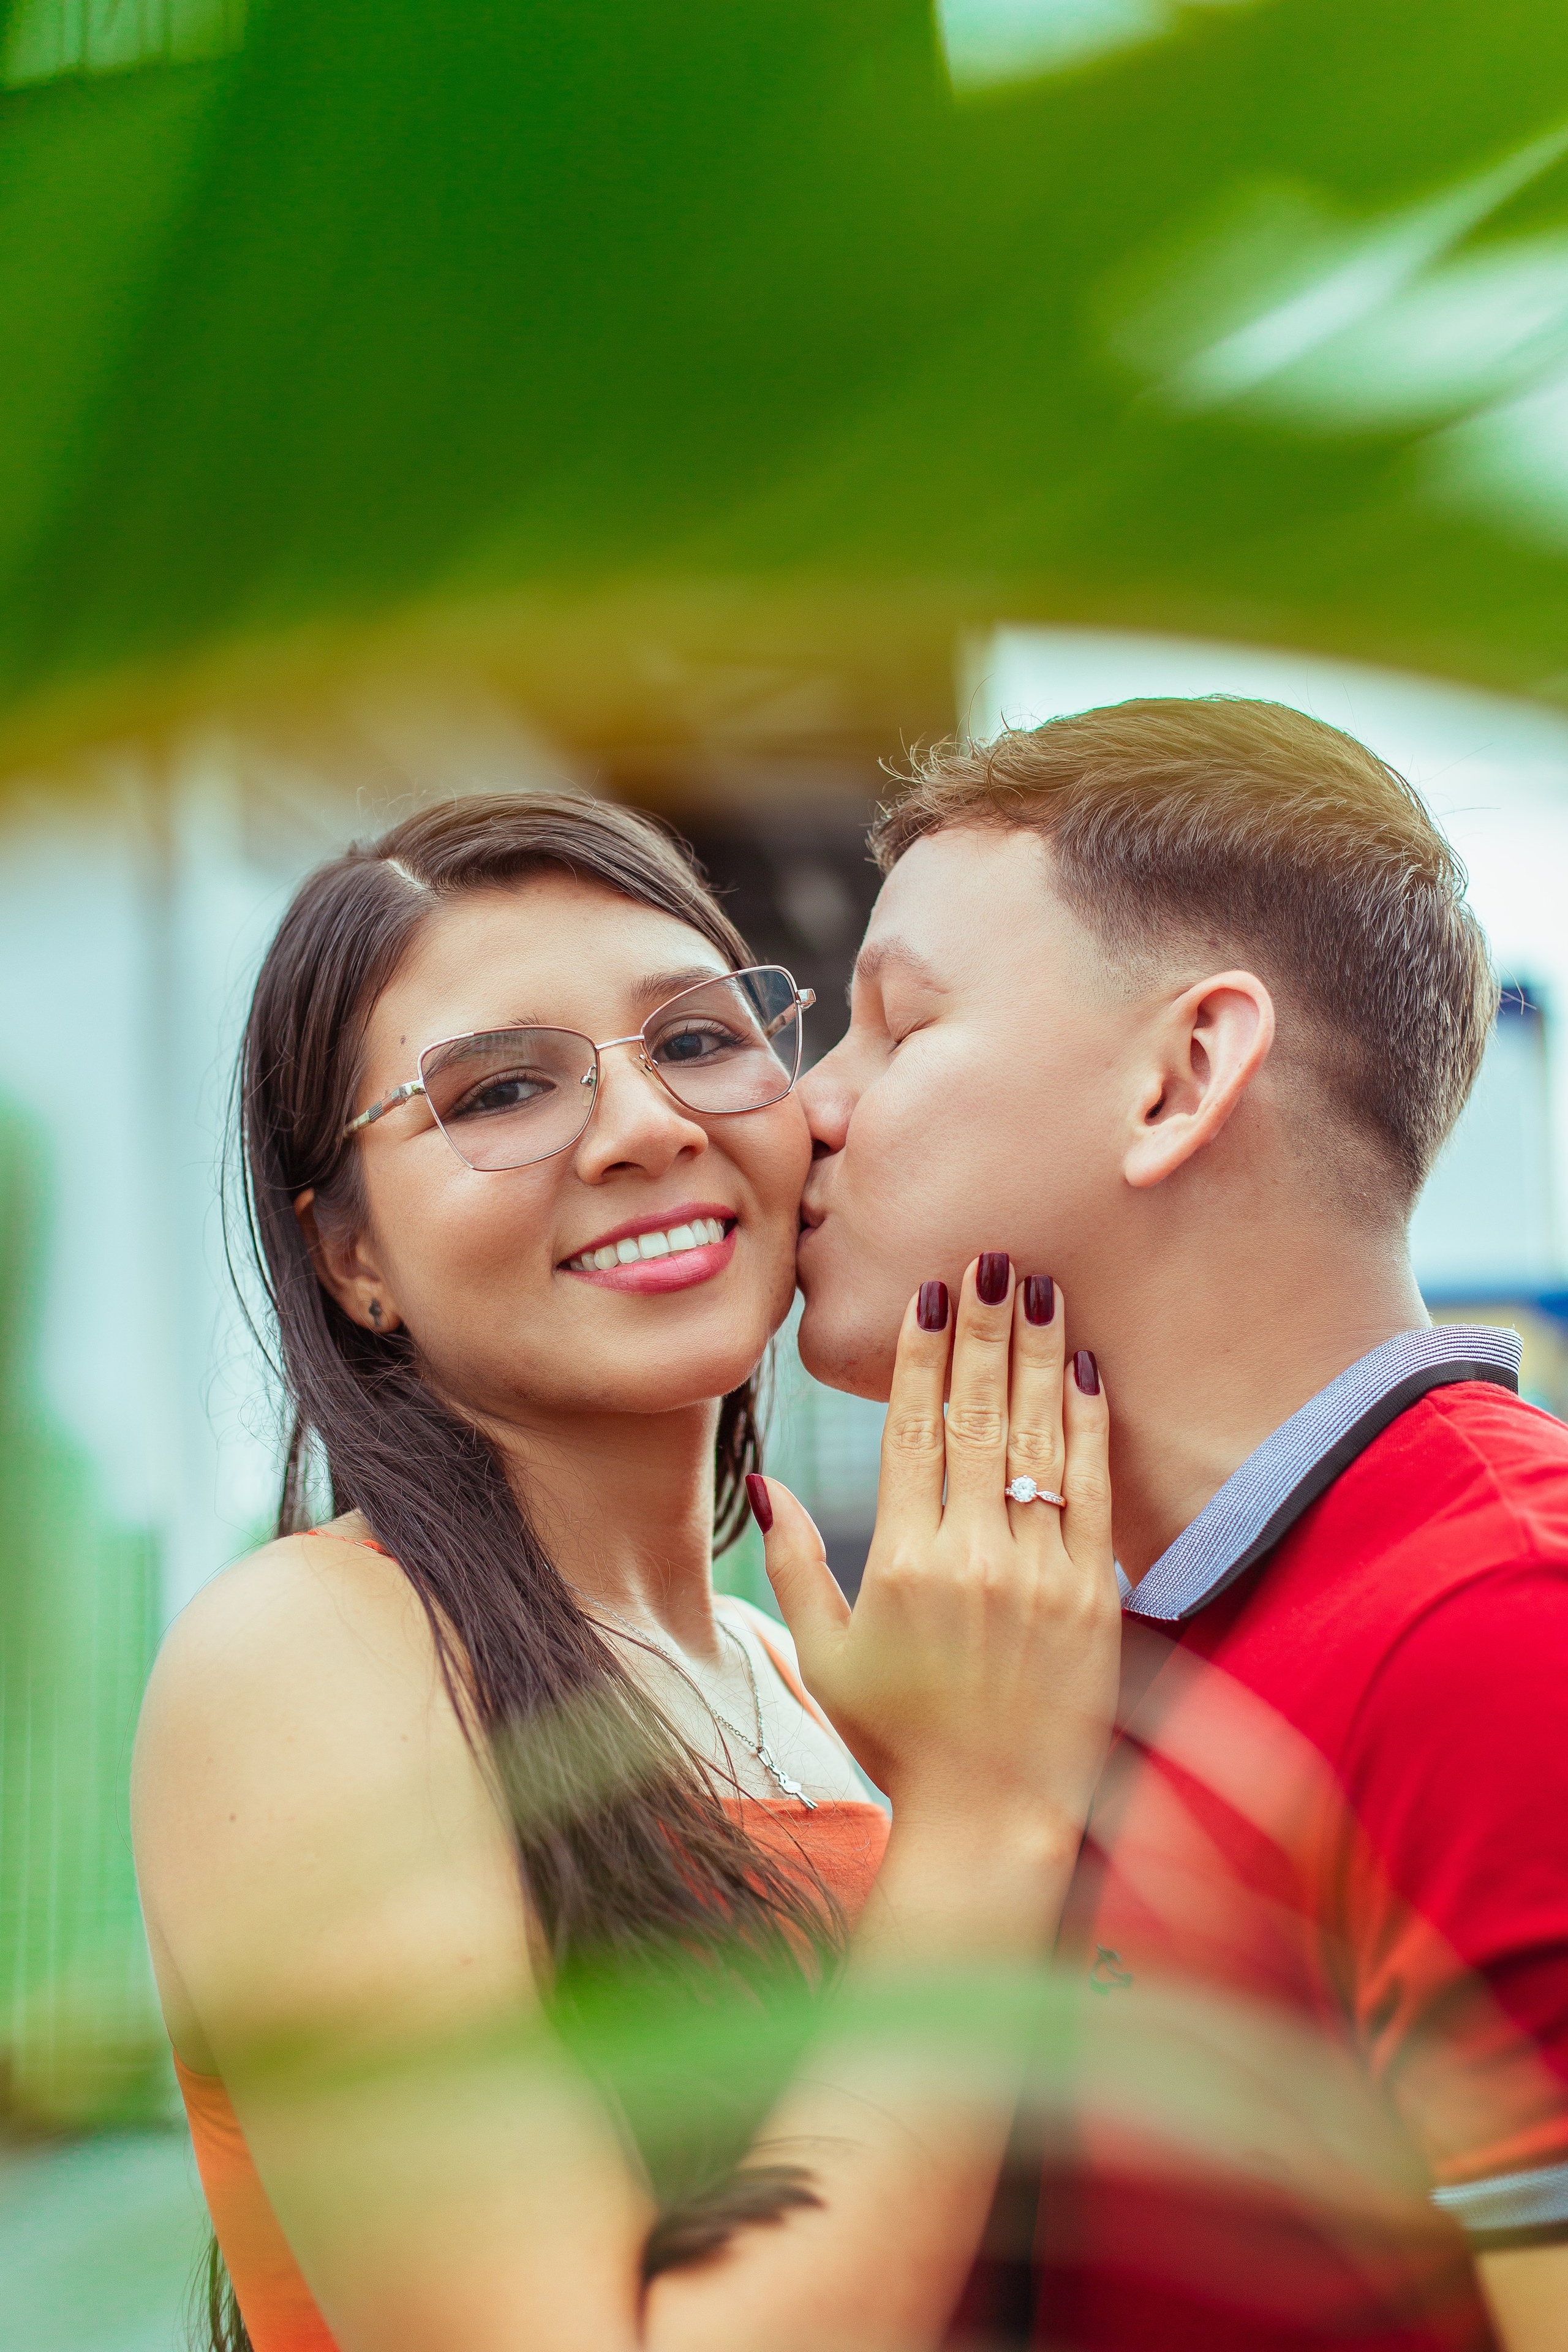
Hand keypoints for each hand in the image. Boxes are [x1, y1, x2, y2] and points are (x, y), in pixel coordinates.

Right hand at [752, 1258, 1119, 1843]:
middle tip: (993, 1255)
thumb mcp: (826, 1659)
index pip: (911, 1431)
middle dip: (985, 1329)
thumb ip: (797, 1567)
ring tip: (1042, 1285)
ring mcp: (1038, 1574)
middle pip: (975, 1416)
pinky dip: (1090, 1426)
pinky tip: (1088, 1367)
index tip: (930, 1292)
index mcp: (901, 1565)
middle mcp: (970, 1558)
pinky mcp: (1093, 1596)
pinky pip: (1095, 1492)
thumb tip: (767, 1485)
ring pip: (1036, 1440)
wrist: (995, 1819)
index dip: (920, 1355)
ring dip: (1040, 1356)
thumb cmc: (901, 1741)